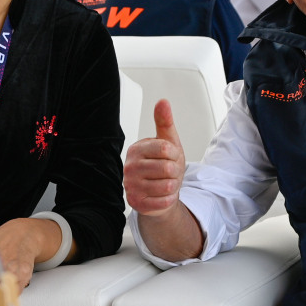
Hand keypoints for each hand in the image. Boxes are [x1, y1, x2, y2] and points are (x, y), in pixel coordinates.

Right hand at [123, 99, 185, 215]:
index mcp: (136, 149)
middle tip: (169, 173)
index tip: (171, 157)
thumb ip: (165, 122)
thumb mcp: (168, 142)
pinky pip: (164, 201)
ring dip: (173, 186)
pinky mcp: (136, 203)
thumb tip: (163, 102)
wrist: (160, 192)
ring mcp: (131, 186)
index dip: (175, 154)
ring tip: (166, 183)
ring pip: (167, 185)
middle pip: (167, 168)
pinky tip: (162, 195)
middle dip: (175, 172)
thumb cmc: (164, 165)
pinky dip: (169, 199)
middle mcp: (130, 166)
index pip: (166, 148)